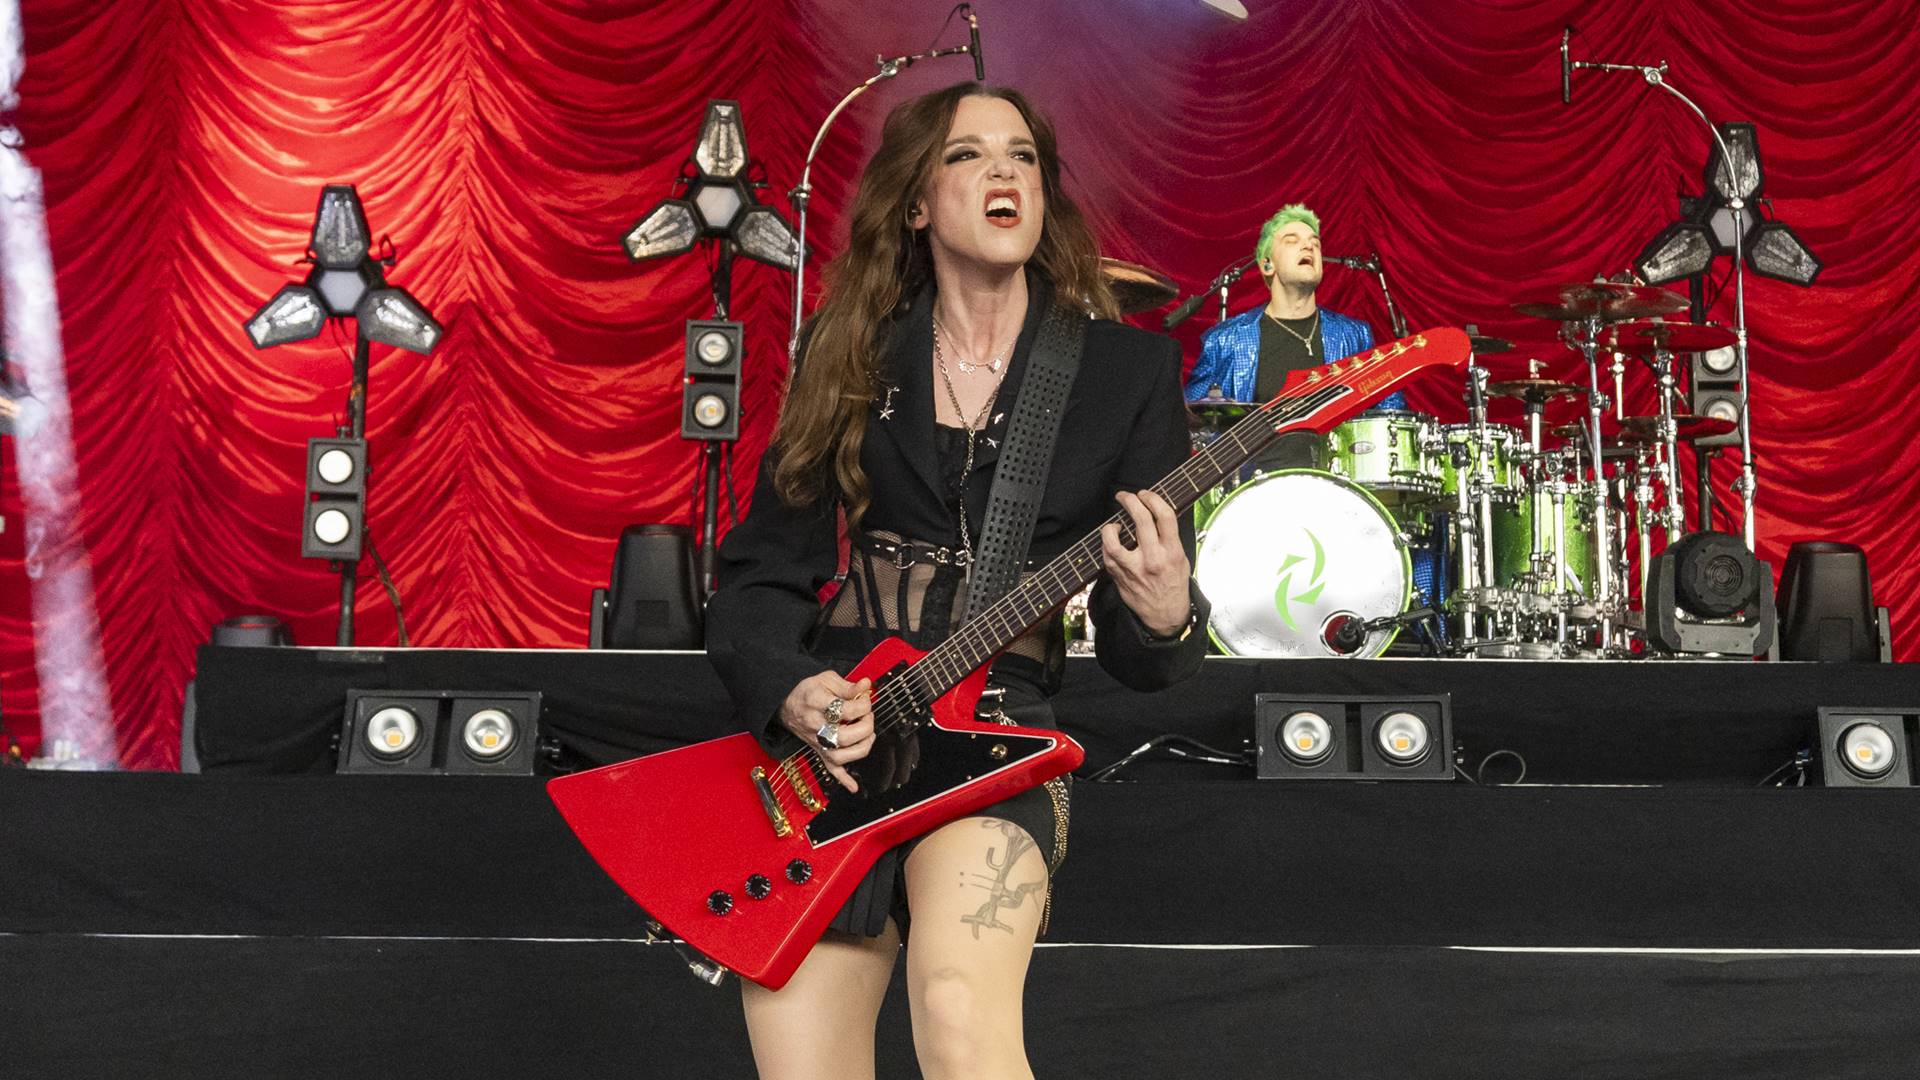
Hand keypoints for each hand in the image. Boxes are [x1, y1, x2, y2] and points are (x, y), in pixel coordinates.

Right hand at [778, 672, 874, 792]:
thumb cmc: (808, 692)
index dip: (862, 704)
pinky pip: (829, 769)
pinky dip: (843, 779)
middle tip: (868, 717)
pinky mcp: (818, 751)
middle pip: (843, 737)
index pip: (844, 710)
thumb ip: (848, 685)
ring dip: (861, 748)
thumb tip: (866, 686)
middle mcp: (814, 725)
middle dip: (864, 727)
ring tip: (868, 735)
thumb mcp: (826, 680)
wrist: (786, 703)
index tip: (865, 699)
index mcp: (815, 703)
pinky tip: (854, 786)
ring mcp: (816, 741)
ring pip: (839, 756)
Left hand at [1100, 490, 1192, 637]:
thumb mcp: (1181, 558)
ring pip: (1113, 539)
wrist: (1165, 615)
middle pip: (1140, 519)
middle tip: (1125, 496)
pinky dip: (1107, 543)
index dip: (1153, 499)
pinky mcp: (1119, 576)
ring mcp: (1133, 568)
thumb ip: (1170, 537)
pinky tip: (1112, 541)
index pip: (1164, 516)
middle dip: (1131, 501)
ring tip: (1114, 524)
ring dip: (1111, 526)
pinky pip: (1107, 553)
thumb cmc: (1174, 585)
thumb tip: (1155, 513)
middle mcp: (1153, 558)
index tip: (1146, 495)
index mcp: (1172, 552)